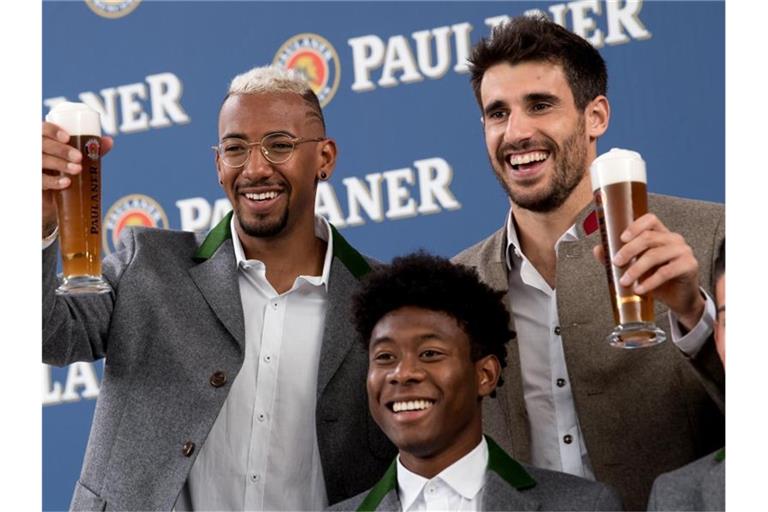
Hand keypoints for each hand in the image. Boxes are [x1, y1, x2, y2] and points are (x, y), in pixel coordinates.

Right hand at [42, 121, 112, 237]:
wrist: (54, 202)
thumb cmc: (64, 174)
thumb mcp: (76, 161)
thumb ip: (89, 150)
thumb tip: (109, 141)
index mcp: (44, 142)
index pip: (42, 129)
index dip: (52, 130)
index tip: (67, 137)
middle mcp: (34, 152)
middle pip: (41, 144)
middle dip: (61, 149)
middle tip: (79, 157)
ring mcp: (32, 168)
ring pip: (40, 161)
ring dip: (59, 164)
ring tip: (77, 169)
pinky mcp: (33, 184)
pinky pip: (39, 181)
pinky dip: (53, 181)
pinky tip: (66, 183)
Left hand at [592, 213, 704, 330]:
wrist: (678, 298)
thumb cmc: (658, 280)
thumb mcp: (636, 267)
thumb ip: (619, 257)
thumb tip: (598, 249)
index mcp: (661, 233)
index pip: (649, 220)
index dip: (635, 226)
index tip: (621, 238)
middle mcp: (673, 238)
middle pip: (648, 237)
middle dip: (628, 250)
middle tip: (616, 263)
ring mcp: (683, 251)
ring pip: (654, 255)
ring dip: (636, 269)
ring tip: (624, 281)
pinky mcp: (689, 265)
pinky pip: (666, 272)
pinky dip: (649, 282)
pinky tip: (639, 289)